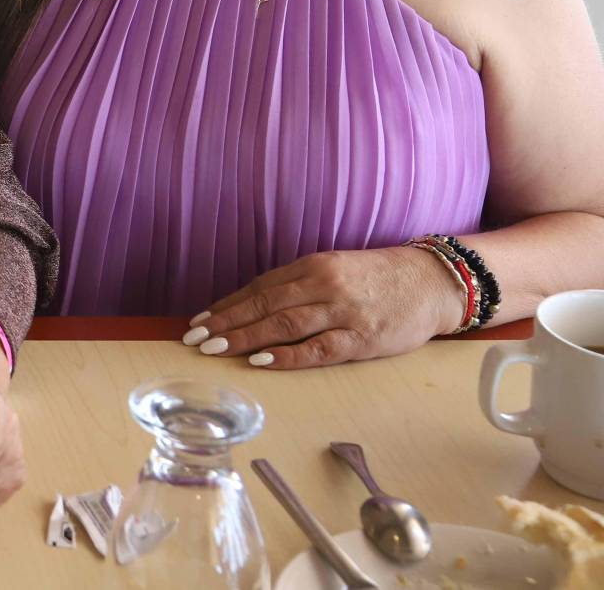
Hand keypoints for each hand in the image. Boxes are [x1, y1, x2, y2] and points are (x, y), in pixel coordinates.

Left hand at [187, 246, 462, 369]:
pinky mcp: (362, 338)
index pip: (260, 288)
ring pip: (284, 325)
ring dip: (245, 338)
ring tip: (215, 350)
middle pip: (265, 305)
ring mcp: (343, 312)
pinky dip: (287, 355)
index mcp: (313, 266)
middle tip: (194, 340)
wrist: (433, 282)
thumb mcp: (334, 269)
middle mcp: (324, 285)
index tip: (199, 321)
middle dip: (225, 324)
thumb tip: (252, 306)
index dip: (227, 306)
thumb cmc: (377, 278)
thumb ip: (298, 285)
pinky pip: (318, 349)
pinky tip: (261, 362)